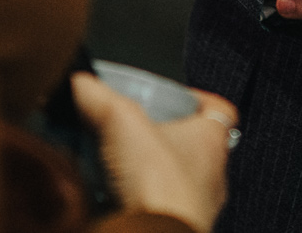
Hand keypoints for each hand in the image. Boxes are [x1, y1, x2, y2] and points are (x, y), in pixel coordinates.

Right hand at [70, 72, 235, 232]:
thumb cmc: (160, 184)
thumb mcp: (121, 123)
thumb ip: (98, 98)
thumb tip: (81, 83)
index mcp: (211, 140)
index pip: (221, 110)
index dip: (200, 99)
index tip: (178, 96)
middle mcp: (212, 174)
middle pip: (196, 146)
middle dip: (166, 138)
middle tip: (138, 132)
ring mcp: (199, 206)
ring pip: (179, 181)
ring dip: (154, 174)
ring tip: (122, 168)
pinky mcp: (179, 229)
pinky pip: (163, 210)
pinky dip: (142, 204)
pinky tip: (116, 201)